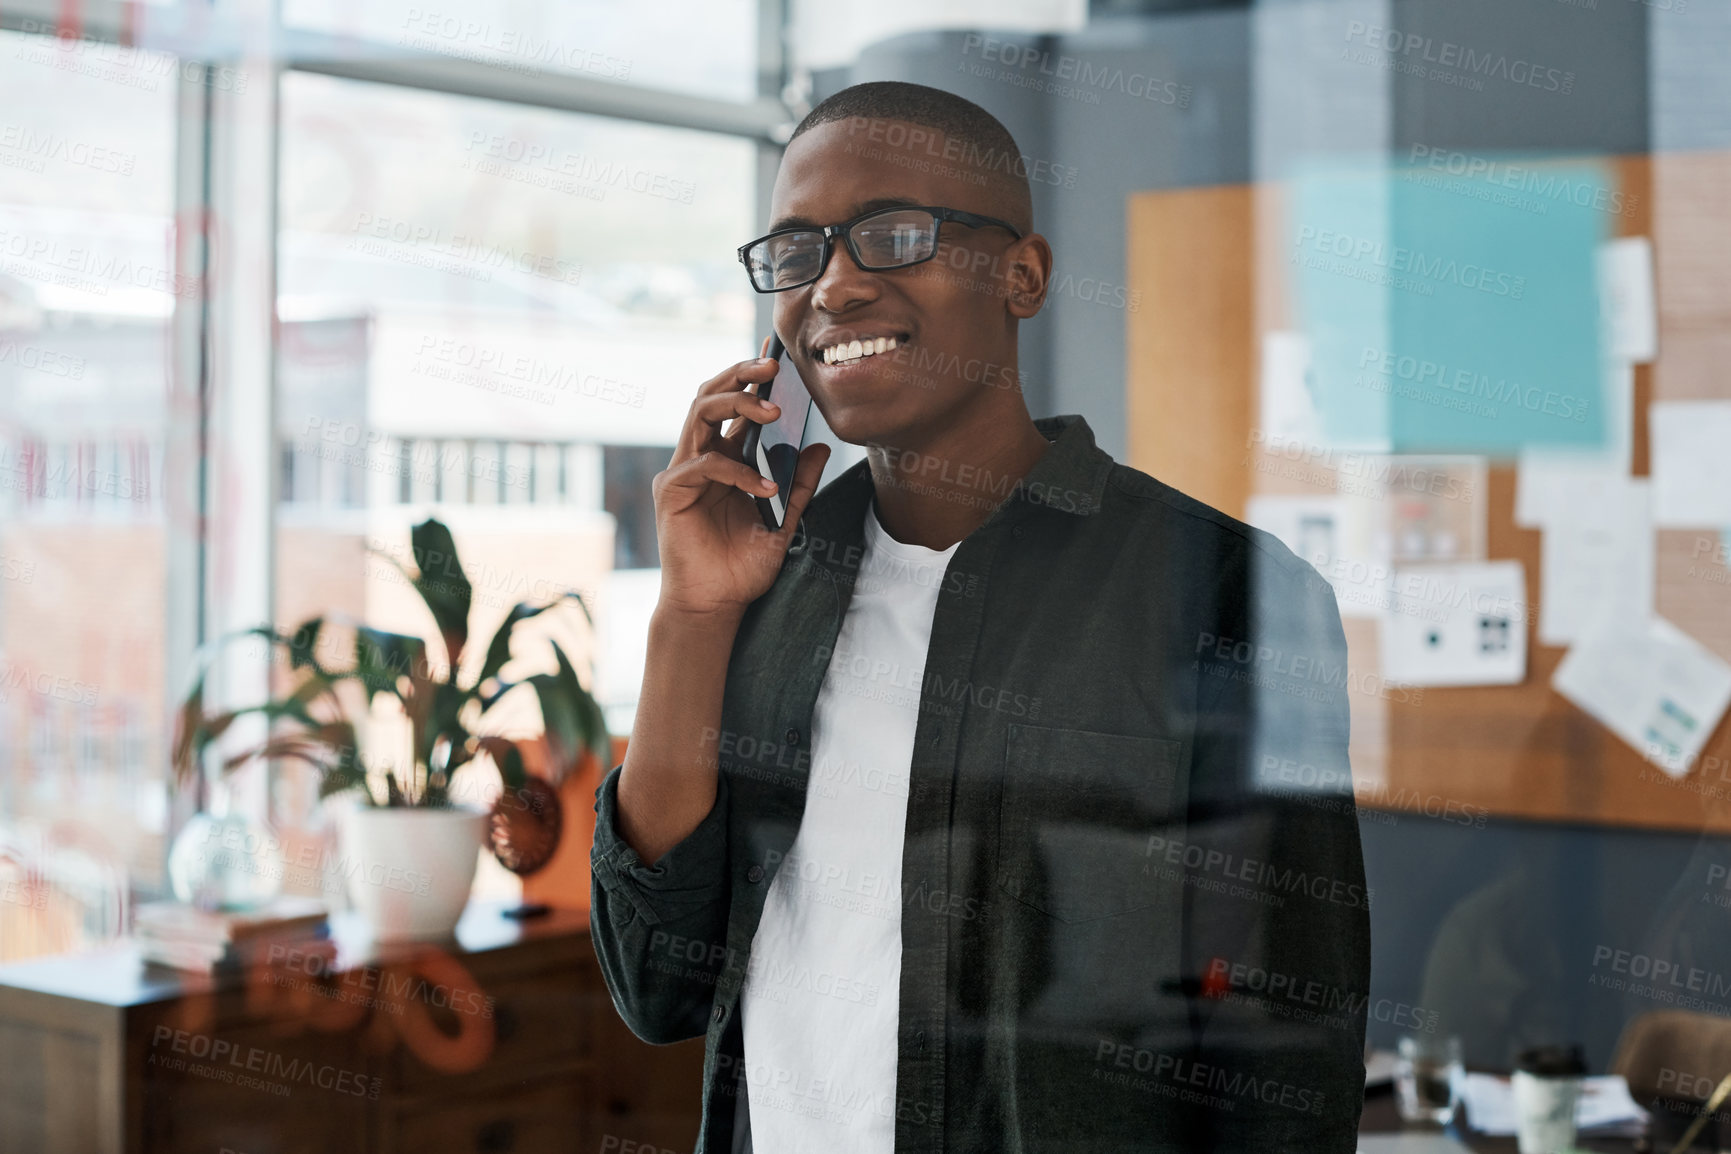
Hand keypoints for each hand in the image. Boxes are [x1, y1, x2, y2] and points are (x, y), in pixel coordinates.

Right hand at [651, 337, 830, 618]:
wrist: (716, 605)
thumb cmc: (742, 567)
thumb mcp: (784, 521)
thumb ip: (799, 484)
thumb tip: (819, 445)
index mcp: (725, 459)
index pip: (735, 407)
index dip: (750, 376)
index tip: (776, 355)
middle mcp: (700, 458)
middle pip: (710, 396)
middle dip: (741, 375)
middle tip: (773, 367)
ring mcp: (683, 472)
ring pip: (700, 415)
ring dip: (737, 404)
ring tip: (773, 411)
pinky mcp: (673, 492)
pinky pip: (705, 465)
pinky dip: (738, 470)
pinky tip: (766, 488)